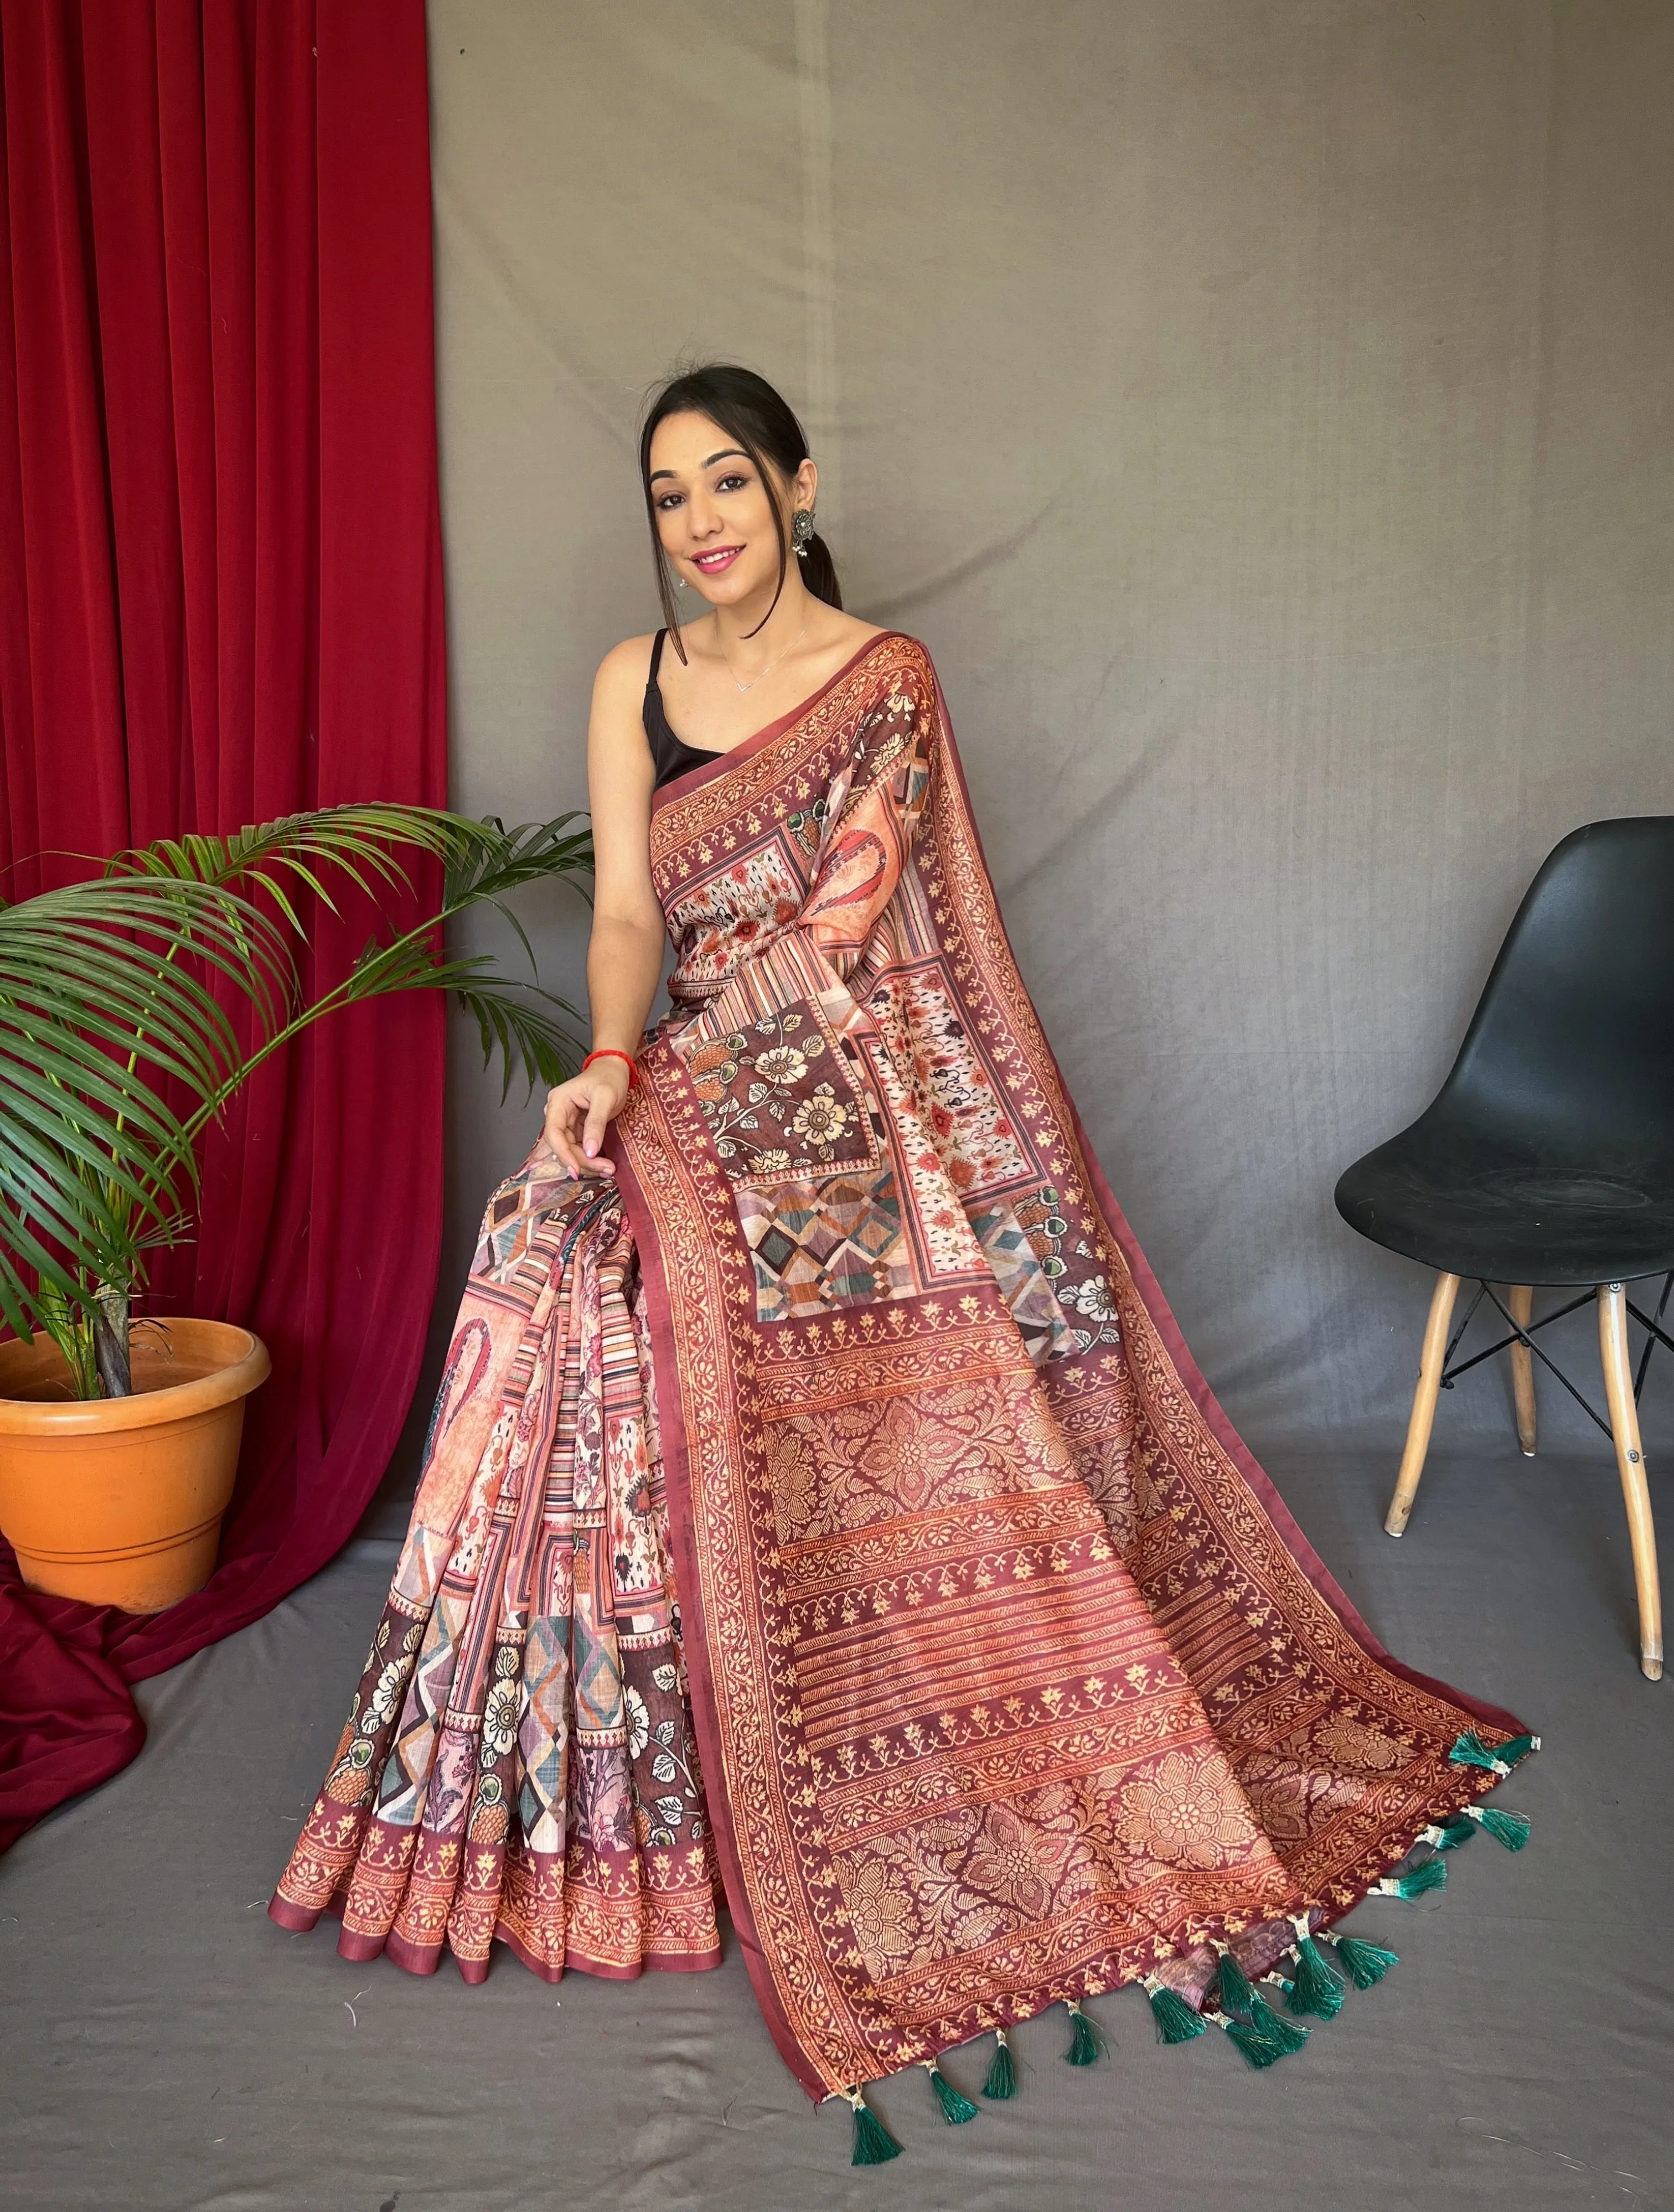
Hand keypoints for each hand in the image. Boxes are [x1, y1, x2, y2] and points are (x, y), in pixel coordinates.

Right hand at [539, 1057, 631, 1176]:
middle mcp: (557, 1113)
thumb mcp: (605, 1098)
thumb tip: (589, 1151)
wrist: (613, 1070)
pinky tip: (602, 1164)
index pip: (554, 1133)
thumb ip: (596, 1124)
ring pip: (570, 1150)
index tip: (577, 1170)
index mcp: (558, 1102)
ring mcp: (565, 1122)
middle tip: (606, 1169)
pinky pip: (577, 1147)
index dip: (564, 1154)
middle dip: (581, 1160)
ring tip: (608, 1169)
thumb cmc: (609, 1078)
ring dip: (587, 1162)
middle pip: (562, 1145)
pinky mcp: (575, 1129)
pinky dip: (589, 1157)